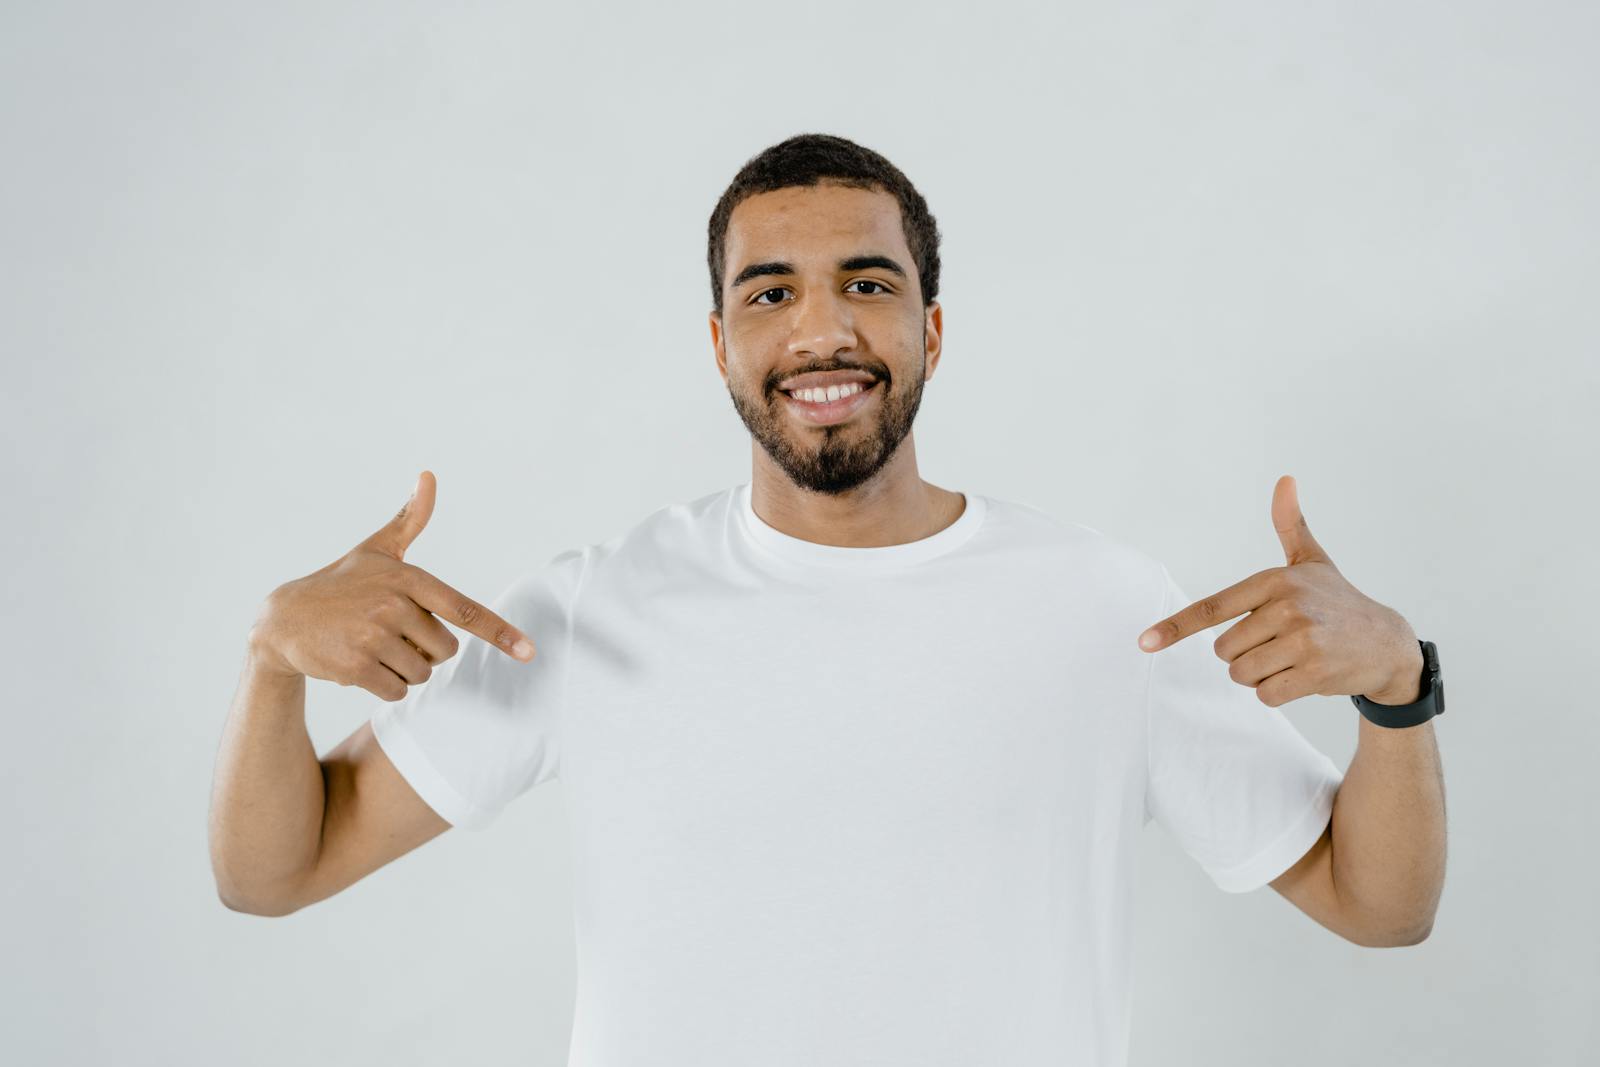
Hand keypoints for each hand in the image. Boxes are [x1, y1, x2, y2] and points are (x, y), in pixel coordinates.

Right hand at [248, 470, 536, 701]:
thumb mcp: (376, 549)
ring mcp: (373, 637)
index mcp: (407, 578)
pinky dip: (386, 686)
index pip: (463, 610)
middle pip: (445, 650)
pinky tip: (362, 665)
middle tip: (393, 634)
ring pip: (422, 673)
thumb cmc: (340, 583)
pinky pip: (397, 691)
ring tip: (374, 647)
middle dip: (426, 650)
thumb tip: (428, 476)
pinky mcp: (355, 667)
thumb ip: (409, 519)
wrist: (284, 619)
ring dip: (405, 669)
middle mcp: (393, 606)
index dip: (499, 632)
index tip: (530, 651)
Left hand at [1135, 475, 1421, 707]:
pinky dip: (1276, 692)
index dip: (1175, 627)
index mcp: (1275, 580)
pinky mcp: (1315, 672)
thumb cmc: (1339, 601)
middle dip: (1242, 655)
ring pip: (1242, 674)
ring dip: (1258, 676)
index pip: (1213, 608)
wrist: (1388, 643)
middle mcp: (1287, 607)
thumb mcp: (1313, 561)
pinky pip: (1266, 695)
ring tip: (1291, 659)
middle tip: (1279, 644)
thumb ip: (1291, 524)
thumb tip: (1285, 479)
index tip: (1145, 642)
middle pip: (1223, 651)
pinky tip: (1302, 677)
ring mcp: (1302, 640)